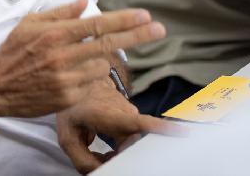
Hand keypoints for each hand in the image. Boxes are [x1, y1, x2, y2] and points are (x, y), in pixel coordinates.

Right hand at [0, 0, 164, 118]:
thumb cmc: (13, 51)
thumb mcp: (30, 24)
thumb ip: (60, 13)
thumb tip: (85, 1)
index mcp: (55, 34)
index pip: (97, 24)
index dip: (124, 20)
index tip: (144, 15)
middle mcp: (63, 56)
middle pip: (109, 44)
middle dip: (137, 36)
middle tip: (159, 29)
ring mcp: (66, 79)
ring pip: (101, 66)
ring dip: (99, 61)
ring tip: (78, 60)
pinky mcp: (67, 98)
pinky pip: (91, 85)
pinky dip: (88, 78)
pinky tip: (70, 75)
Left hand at [56, 79, 180, 173]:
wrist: (75, 83)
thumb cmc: (71, 109)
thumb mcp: (67, 139)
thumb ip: (83, 161)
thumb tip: (103, 171)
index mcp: (108, 114)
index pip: (139, 122)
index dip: (160, 128)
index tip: (182, 132)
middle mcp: (124, 111)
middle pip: (135, 142)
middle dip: (124, 157)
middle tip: (105, 159)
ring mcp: (129, 111)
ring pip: (133, 140)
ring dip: (120, 151)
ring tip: (100, 147)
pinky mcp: (131, 114)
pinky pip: (131, 136)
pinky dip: (121, 146)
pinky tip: (106, 146)